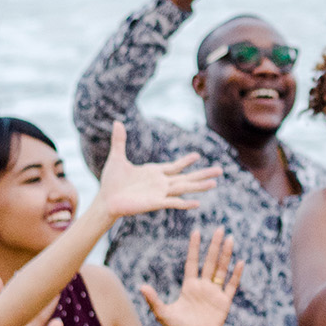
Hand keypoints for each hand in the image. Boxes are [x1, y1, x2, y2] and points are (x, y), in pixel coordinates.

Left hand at [93, 122, 220, 218]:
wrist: (106, 200)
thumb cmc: (111, 182)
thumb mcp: (117, 158)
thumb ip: (119, 140)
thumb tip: (116, 121)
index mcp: (154, 173)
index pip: (175, 167)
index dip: (186, 161)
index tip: (197, 155)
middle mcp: (160, 183)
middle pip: (187, 178)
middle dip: (203, 173)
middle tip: (220, 170)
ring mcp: (159, 193)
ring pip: (184, 188)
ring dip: (199, 186)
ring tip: (214, 183)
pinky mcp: (155, 203)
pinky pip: (173, 202)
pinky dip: (185, 203)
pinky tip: (197, 203)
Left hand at [140, 229, 241, 325]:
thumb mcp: (163, 313)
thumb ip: (154, 299)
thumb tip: (141, 286)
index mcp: (189, 286)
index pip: (192, 262)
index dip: (194, 247)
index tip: (196, 231)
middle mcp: (203, 286)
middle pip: (210, 261)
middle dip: (214, 245)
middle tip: (220, 228)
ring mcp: (215, 293)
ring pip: (222, 269)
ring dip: (226, 255)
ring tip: (230, 239)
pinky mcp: (224, 302)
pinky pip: (231, 285)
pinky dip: (236, 274)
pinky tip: (239, 262)